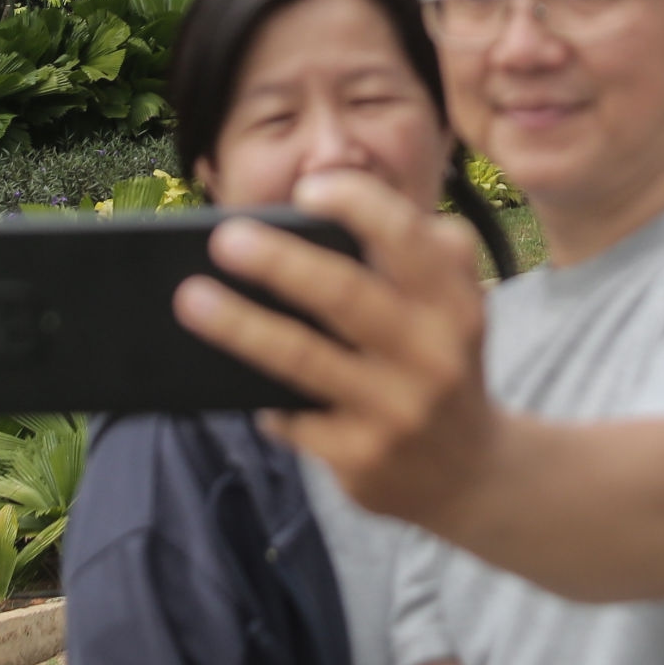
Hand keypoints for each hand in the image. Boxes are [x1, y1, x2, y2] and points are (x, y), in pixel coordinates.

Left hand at [172, 169, 496, 527]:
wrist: (471, 474)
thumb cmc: (438, 362)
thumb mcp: (453, 307)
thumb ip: (410, 258)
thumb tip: (303, 227)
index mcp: (456, 300)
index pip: (408, 237)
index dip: (357, 204)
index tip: (306, 190)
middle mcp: (435, 353)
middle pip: (346, 295)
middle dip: (279, 262)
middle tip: (223, 238)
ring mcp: (399, 410)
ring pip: (304, 359)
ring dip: (240, 326)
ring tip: (191, 299)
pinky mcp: (364, 458)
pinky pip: (292, 417)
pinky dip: (262, 396)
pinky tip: (231, 377)